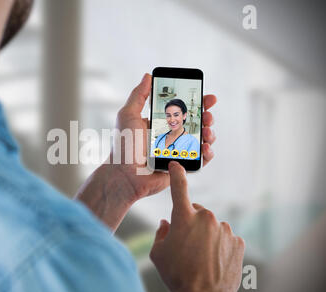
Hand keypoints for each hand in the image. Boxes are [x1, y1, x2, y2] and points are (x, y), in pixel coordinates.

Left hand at [113, 73, 216, 198]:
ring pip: (201, 140)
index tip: (208, 97)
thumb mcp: (128, 115)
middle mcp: (170, 136)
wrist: (124, 175)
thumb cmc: (123, 145)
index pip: (182, 109)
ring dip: (209, 134)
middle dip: (207, 117)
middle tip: (208, 116)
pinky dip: (207, 154)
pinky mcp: (181, 166)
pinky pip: (200, 160)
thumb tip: (148, 76)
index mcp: (160, 123)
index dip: (197, 102)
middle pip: (196, 123)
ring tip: (207, 132)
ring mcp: (177, 151)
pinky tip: (206, 148)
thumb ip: (138, 95)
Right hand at [150, 161, 244, 291]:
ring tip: (199, 257)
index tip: (176, 164)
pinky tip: (213, 260)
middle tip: (185, 244)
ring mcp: (224, 229)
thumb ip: (161, 233)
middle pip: (196, 212)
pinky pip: (225, 238)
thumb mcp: (158, 254)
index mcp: (184, 218)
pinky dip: (219, 245)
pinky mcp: (237, 241)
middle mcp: (206, 218)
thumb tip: (166, 224)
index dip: (177, 174)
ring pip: (211, 226)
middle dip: (190, 222)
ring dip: (205, 235)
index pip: (179, 188)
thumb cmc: (177, 275)